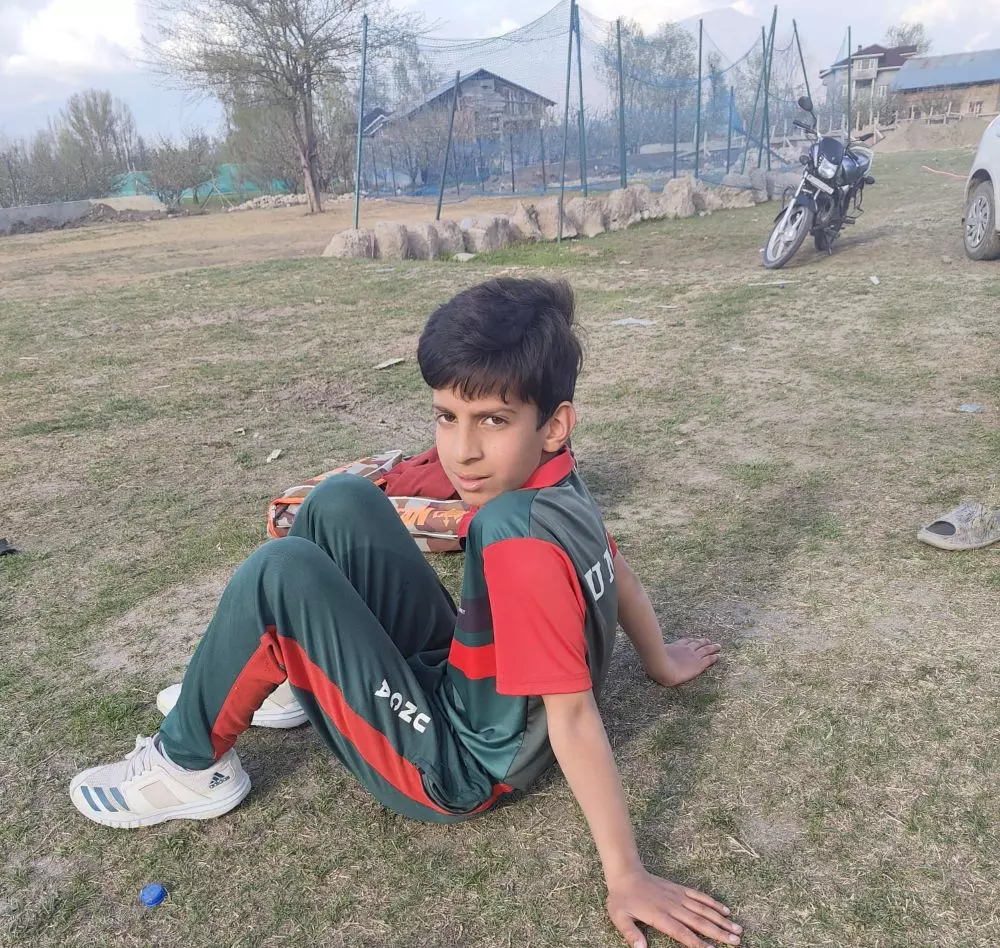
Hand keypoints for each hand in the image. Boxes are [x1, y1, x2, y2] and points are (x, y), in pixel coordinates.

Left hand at [607, 868, 740, 947]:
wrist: (625, 873)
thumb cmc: (621, 899)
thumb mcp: (619, 917)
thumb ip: (630, 934)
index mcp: (660, 916)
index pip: (683, 933)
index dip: (698, 943)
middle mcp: (673, 906)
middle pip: (700, 922)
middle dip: (719, 933)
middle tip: (736, 941)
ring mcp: (677, 896)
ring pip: (703, 909)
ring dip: (721, 920)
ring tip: (737, 929)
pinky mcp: (679, 889)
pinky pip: (699, 896)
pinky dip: (712, 903)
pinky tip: (725, 910)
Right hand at [647, 638, 721, 687]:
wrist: (663, 668)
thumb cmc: (656, 662)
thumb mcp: (654, 654)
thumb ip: (654, 651)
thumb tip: (646, 650)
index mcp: (677, 646)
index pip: (686, 641)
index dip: (692, 640)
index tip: (695, 640)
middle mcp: (687, 649)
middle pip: (698, 643)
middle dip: (704, 642)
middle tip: (709, 641)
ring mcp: (694, 656)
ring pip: (706, 650)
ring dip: (713, 647)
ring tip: (718, 646)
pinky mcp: (698, 665)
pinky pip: (709, 660)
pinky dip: (714, 657)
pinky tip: (718, 656)